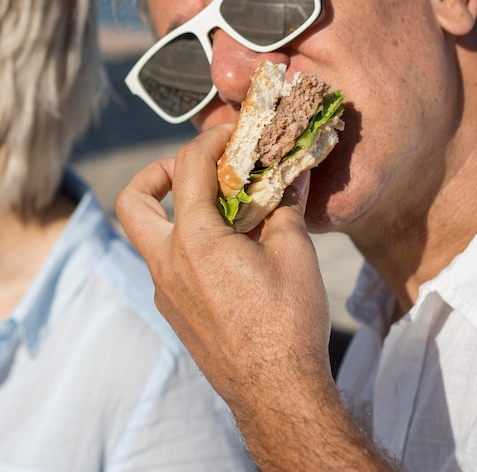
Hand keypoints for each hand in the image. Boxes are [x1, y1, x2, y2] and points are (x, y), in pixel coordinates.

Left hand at [115, 126, 398, 469]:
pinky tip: (228, 252)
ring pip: (149, 235)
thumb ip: (286, 205)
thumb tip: (294, 172)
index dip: (210, 139)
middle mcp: (168, 263)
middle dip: (156, 172)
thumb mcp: (294, 252)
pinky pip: (168, 264)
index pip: (189, 167)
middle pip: (133, 201)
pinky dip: (187, 243)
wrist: (276, 391)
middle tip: (191, 169)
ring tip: (219, 209)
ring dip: (175, 210)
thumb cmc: (288, 320)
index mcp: (196, 240)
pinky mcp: (175, 312)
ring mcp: (166, 291)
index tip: (231, 132)